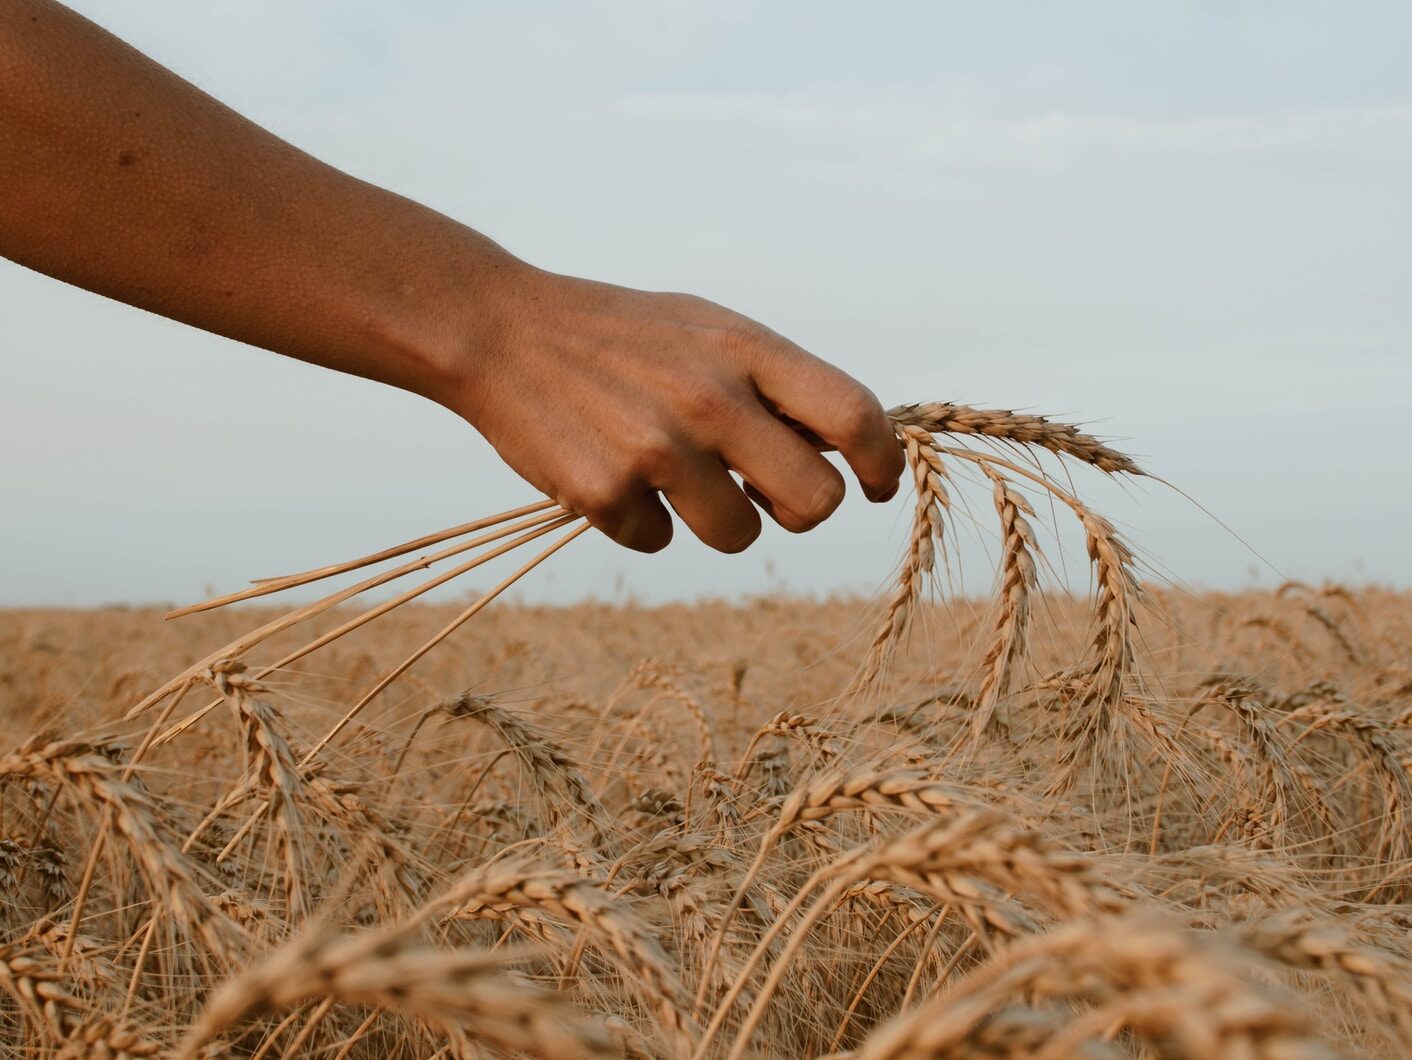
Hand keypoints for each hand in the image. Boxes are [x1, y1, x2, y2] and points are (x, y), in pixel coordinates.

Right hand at [436, 268, 903, 552]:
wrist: (501, 330)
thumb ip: (772, 382)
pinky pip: (658, 542)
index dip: (882, 462)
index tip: (878, 485)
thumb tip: (838, 453)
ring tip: (672, 476)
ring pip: (739, 535)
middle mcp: (711, 399)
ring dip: (717, 521)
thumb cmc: (619, 334)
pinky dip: (641, 522)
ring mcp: (657, 450)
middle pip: (815, 502)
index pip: (853, 415)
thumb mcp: (705, 328)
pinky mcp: (605, 494)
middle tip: (765, 495)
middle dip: (797, 510)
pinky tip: (610, 473)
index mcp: (745, 349)